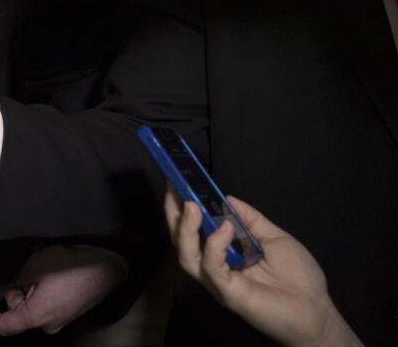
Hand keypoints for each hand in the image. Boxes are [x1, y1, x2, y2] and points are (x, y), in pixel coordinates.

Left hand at [0, 245, 126, 335]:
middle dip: (15, 293)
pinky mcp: (68, 313)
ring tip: (42, 269)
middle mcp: (48, 324)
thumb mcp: (34, 267)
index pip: (5, 326)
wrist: (105, 267)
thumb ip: (15, 281)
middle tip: (24, 271)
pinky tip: (50, 274)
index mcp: (37, 317)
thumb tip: (7, 288)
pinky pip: (47, 305)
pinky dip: (42, 292)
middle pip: (19, 313)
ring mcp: (60, 320)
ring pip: (33, 307)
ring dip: (30, 290)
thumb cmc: (70, 267)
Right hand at [165, 192, 360, 346]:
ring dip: (185, 229)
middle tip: (174, 188)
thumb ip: (250, 219)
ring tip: (191, 205)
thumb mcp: (274, 238)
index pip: (194, 229)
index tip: (177, 181)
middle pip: (180, 241)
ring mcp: (218, 281)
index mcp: (223, 253)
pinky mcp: (227, 292)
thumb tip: (226, 198)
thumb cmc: (299, 278)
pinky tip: (226, 229)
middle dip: (173, 213)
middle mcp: (214, 267)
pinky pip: (212, 267)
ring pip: (186, 256)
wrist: (317, 311)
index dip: (182, 206)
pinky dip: (215, 245)